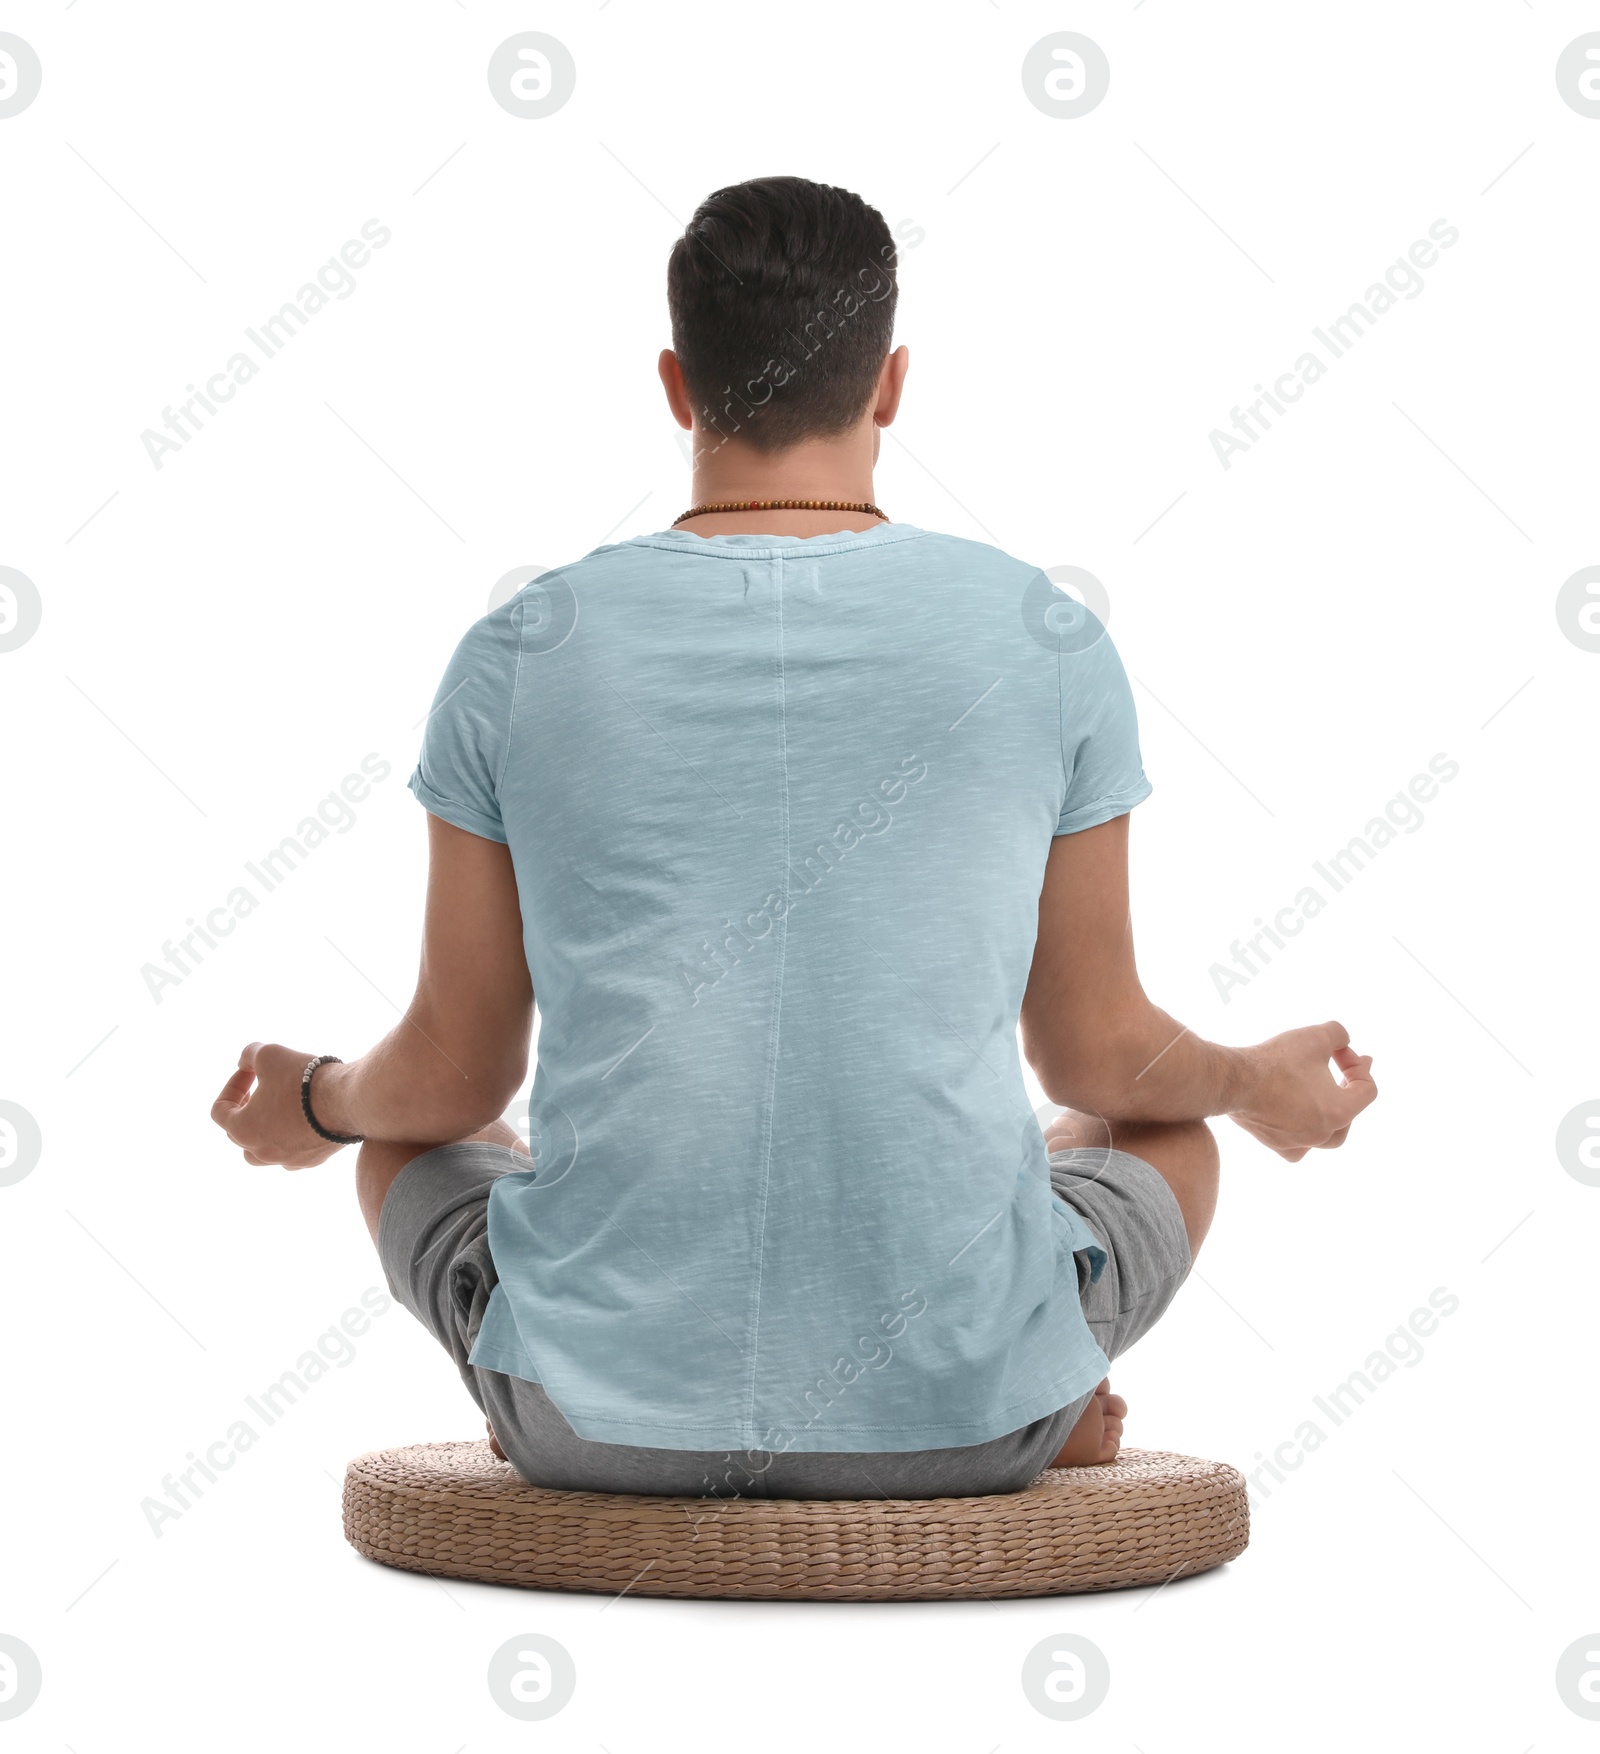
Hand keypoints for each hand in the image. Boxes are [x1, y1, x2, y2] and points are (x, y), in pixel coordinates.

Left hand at [211, 1042, 346, 1169]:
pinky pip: (292, 1153)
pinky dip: (291, 1138)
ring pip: (262, 1150)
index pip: (220, 1110)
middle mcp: (260, 1151)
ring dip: (264, 1130)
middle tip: (261, 1087)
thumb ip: (249, 1055)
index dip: (232, 1085)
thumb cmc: (304, 1078)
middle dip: (246, 1107)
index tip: (250, 1071)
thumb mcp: (269, 1054)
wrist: (348, 1100)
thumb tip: (246, 1062)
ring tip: (276, 1111)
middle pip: (238, 1132)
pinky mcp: (311, 1161)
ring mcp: (286, 1159)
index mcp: (242, 1129)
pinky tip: (303, 1120)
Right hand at [1226, 1021, 1376, 1161]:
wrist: (1232, 1081)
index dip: (1359, 1065)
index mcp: (1339, 1112)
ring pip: (1326, 1137)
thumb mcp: (1315, 1036)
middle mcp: (1323, 1134)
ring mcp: (1299, 1143)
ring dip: (1329, 1117)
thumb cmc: (1276, 1060)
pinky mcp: (1276, 1144)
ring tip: (1321, 1099)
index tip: (1340, 1050)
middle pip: (1349, 1116)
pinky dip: (1302, 1136)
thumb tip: (1343, 1040)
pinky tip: (1296, 1122)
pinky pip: (1298, 1148)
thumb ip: (1339, 1034)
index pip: (1367, 1090)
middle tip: (1341, 1071)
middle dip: (1348, 1090)